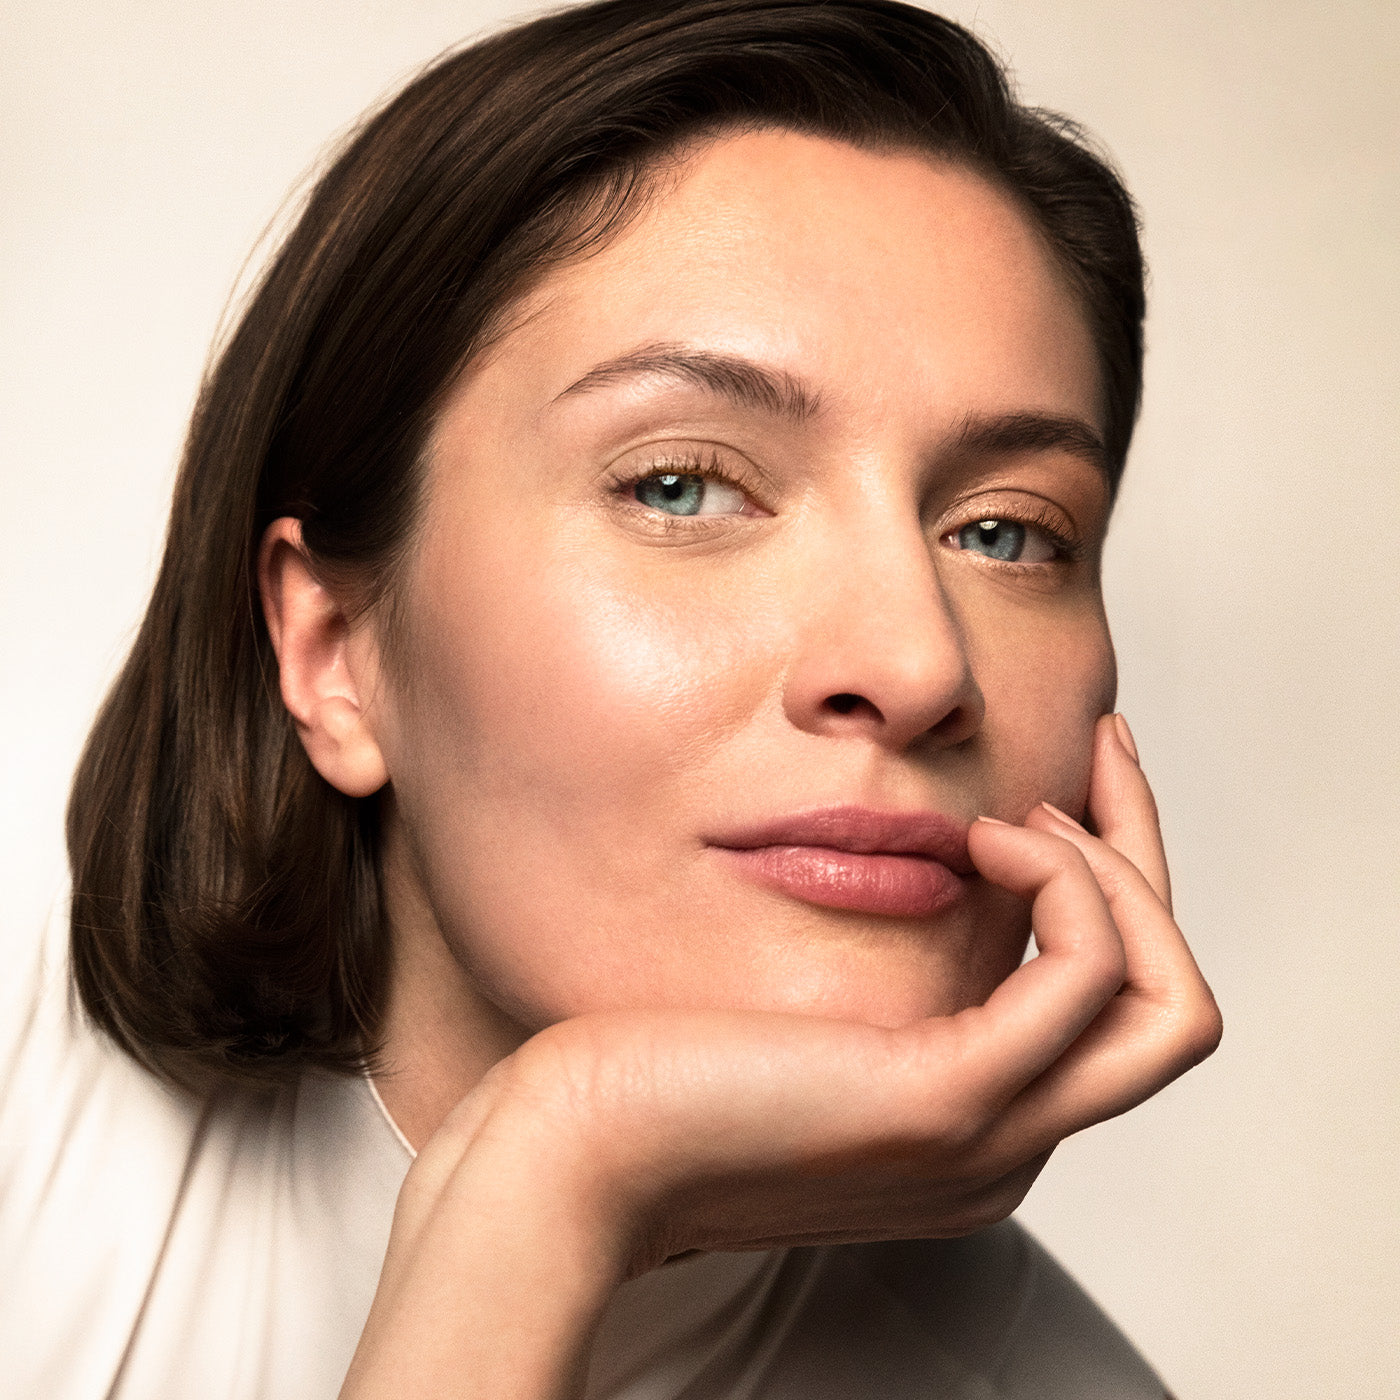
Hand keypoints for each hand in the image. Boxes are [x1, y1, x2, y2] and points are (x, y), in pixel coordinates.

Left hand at [343, 714, 1220, 1395]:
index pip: (1113, 1006)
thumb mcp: (799, 1014)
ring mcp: (988, 1136)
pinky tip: (981, 836)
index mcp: (974, 1121)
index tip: (1072, 781)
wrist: (574, 1148)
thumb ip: (872, 976)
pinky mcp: (945, 1102)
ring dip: (1117, 872)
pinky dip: (1063, 885)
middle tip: (1103, 748)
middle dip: (1144, 854)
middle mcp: (1005, 1144)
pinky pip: (1085, 976)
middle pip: (1166, 1000)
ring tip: (1021, 811)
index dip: (1116, 884)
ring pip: (1165, 1002)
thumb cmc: (658, 1063)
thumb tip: (905, 866)